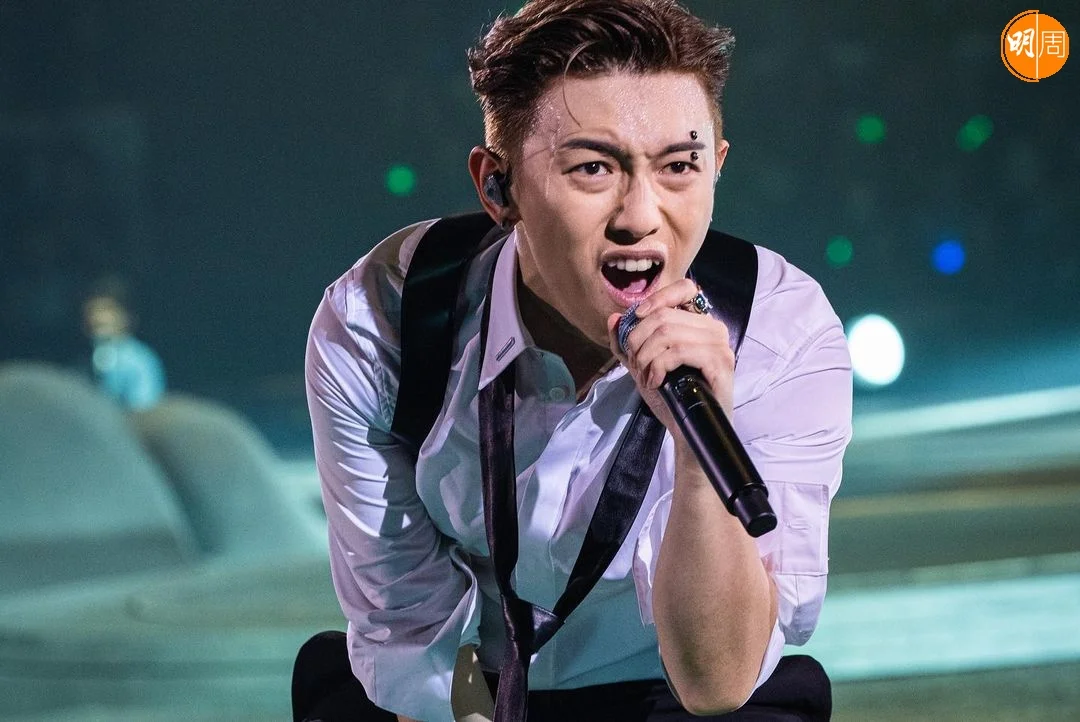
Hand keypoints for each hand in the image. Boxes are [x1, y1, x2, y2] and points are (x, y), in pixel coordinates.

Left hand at [607, 278, 734, 439]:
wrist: (690, 430)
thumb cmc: (672, 397)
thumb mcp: (642, 366)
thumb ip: (626, 343)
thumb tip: (614, 318)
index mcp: (699, 323)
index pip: (684, 288)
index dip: (657, 298)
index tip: (638, 317)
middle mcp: (713, 328)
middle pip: (665, 315)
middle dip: (639, 340)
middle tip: (636, 364)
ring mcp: (719, 344)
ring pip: (668, 332)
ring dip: (646, 356)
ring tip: (646, 376)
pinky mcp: (720, 362)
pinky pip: (679, 351)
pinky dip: (659, 365)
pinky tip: (656, 381)